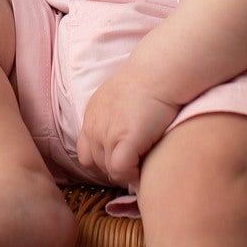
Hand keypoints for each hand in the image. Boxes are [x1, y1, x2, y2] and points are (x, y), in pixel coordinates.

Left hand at [76, 66, 181, 188]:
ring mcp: (106, 134)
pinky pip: (121, 170)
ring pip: (109, 170)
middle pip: (96, 164)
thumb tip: (126, 133)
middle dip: (116, 168)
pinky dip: (133, 174)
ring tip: (144, 166)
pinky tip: (147, 167)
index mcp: (92, 116)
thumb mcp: (120, 97)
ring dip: (127, 173)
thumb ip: (114, 116)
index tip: (123, 159)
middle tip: (137, 165)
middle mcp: (93, 126)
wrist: (159, 72)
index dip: (104, 160)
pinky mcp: (124, 140)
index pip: (86, 152)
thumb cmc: (149, 80)